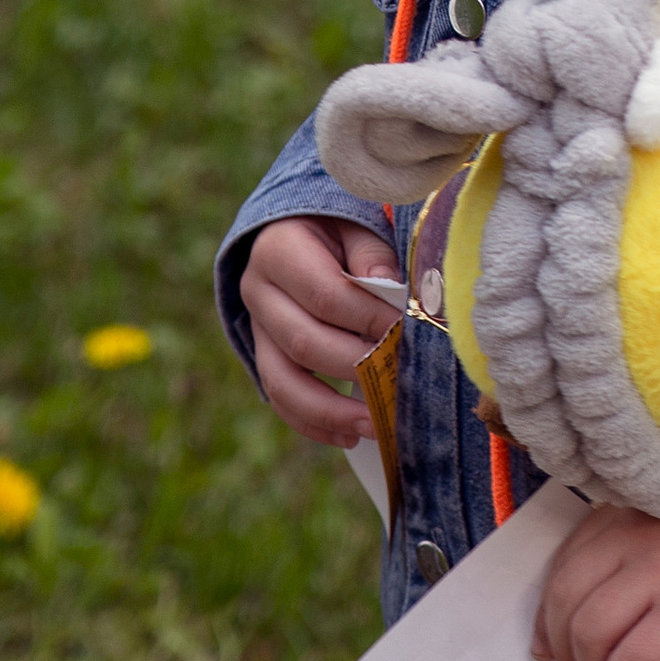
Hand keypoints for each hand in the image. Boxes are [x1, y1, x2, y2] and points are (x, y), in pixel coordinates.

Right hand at [242, 214, 400, 446]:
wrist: (294, 232)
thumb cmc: (336, 229)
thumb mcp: (353, 223)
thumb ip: (371, 253)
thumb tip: (385, 288)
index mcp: (278, 249)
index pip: (324, 294)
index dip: (366, 318)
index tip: (403, 332)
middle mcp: (256, 291)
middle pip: (304, 343)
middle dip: (356, 366)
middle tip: (398, 379)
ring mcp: (256, 329)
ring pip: (283, 381)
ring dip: (331, 411)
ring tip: (374, 425)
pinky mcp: (263, 355)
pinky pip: (281, 399)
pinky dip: (314, 423)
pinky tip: (349, 436)